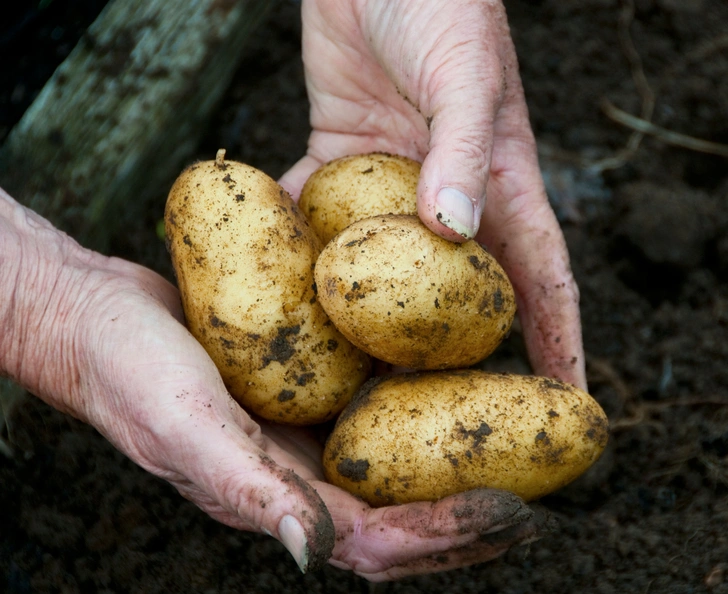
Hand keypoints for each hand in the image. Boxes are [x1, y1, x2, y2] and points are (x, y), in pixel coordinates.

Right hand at [1, 189, 547, 579]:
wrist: (102, 317)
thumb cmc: (129, 374)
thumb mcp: (183, 427)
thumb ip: (248, 490)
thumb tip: (318, 553)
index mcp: (282, 503)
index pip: (383, 542)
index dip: (449, 534)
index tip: (514, 512)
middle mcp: (305, 474)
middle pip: (408, 510)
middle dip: (475, 508)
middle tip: (543, 487)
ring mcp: (309, 431)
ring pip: (401, 458)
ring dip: (461, 453)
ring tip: (524, 432)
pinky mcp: (309, 387)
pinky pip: (376, 400)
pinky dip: (420, 396)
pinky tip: (459, 364)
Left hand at [280, 0, 585, 388]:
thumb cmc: (439, 2)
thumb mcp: (463, 73)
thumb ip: (461, 147)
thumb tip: (455, 230)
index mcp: (497, 184)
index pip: (540, 277)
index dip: (557, 340)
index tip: (562, 402)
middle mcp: (444, 199)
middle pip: (456, 296)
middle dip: (457, 357)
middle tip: (446, 420)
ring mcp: (387, 189)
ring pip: (381, 273)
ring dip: (366, 324)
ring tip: (350, 382)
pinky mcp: (336, 166)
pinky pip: (315, 221)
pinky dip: (296, 253)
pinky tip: (276, 294)